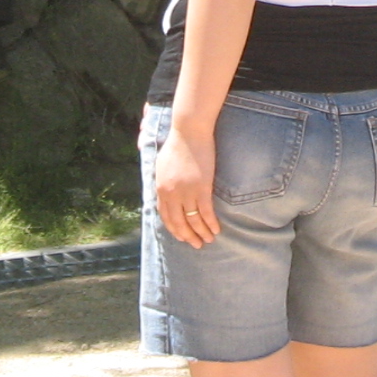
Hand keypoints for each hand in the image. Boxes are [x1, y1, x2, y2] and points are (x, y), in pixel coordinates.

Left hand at [152, 124, 218, 247]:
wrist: (189, 132)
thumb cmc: (177, 144)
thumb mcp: (162, 165)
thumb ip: (162, 182)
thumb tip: (162, 192)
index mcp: (160, 189)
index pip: (166, 216)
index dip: (174, 229)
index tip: (182, 236)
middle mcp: (171, 194)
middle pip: (179, 223)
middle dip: (188, 237)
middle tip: (196, 245)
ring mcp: (186, 192)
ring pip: (193, 221)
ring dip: (201, 233)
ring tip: (208, 241)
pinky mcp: (202, 188)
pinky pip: (206, 213)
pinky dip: (211, 224)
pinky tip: (216, 230)